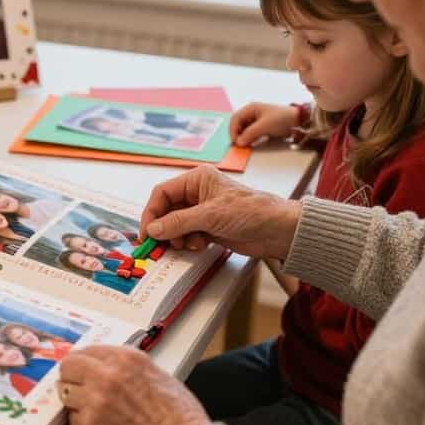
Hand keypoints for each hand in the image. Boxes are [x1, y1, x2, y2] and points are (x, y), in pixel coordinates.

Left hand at [58, 346, 209, 424]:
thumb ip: (130, 369)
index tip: (84, 368)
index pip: (88, 350)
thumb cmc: (180, 419)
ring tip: (94, 410)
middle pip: (69, 367)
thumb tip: (112, 369)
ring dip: (76, 400)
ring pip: (66, 393)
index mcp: (126, 360)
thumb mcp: (159, 376)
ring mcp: (94, 403)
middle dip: (73, 376)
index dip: (86, 362)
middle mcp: (106, 376)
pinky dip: (83, 424)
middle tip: (79, 386)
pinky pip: (73, 420)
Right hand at [139, 165, 301, 259]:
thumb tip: (153, 229)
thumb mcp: (210, 215)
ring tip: (188, 243)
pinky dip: (188, 242)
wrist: (278, 231)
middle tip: (159, 244)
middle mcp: (197, 193)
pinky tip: (200, 244)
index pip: (162, 193)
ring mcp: (203, 211)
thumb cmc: (250, 212)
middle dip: (163, 228)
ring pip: (175, 225)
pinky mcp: (209, 228)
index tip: (146, 232)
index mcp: (197, 179)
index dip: (151, 212)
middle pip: (166, 210)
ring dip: (177, 237)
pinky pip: (187, 235)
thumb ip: (178, 222)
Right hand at [229, 102, 298, 146]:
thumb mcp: (264, 126)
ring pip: (243, 129)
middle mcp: (251, 113)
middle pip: (238, 124)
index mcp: (250, 108)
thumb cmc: (281, 119)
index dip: (232, 130)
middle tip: (238, 144)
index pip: (235, 119)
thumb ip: (250, 134)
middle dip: (237, 134)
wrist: (298, 120)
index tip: (235, 141)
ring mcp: (256, 120)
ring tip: (244, 145)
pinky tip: (250, 143)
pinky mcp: (261, 126)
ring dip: (242, 137)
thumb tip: (239, 142)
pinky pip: (250, 132)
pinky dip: (249, 138)